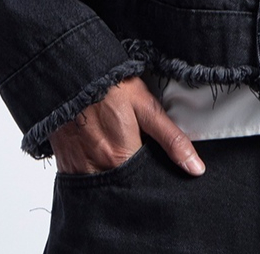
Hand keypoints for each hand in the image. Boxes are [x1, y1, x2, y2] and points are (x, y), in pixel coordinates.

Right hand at [49, 75, 205, 176]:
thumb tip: (195, 168)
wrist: (71, 72)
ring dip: (110, 172)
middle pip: (122, 186)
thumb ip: (171, 139)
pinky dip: (91, 170)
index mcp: (120, 157)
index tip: (152, 160)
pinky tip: (96, 150)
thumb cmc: (109, 86)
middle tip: (131, 148)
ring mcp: (77, 168)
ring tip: (114, 148)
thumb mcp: (146, 106)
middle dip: (130, 175)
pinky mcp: (64, 162)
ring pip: (101, 184)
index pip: (144, 182)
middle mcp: (98, 169)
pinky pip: (81, 179)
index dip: (151, 173)